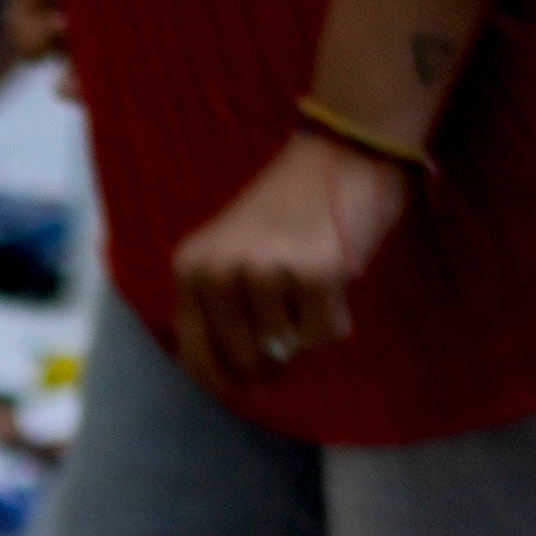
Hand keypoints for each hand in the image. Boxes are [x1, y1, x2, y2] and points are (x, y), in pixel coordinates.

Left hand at [168, 129, 413, 409]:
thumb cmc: (291, 208)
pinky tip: (335, 278)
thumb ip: (222, 312)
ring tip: (312, 278)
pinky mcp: (315, 273)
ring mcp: (265, 271)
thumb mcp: (234, 253)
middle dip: (276, 352)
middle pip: (247, 364)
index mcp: (191, 268)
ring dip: (308, 326)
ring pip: (289, 350)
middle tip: (293, 310)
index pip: (195, 361)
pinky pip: (325, 336)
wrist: (344, 147)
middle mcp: (219, 270)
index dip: (225, 381)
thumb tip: (238, 387)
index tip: (248, 384)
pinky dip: (336, 319)